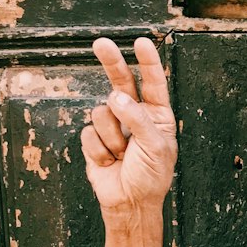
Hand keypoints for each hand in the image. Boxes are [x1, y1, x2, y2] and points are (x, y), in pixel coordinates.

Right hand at [80, 37, 176, 211]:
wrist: (130, 204)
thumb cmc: (150, 176)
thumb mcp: (155, 147)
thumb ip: (137, 119)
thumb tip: (115, 96)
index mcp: (157, 115)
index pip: (152, 83)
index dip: (147, 62)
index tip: (141, 42)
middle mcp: (134, 116)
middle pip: (120, 82)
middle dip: (111, 62)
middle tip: (101, 44)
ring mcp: (113, 126)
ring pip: (102, 113)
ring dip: (111, 137)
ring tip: (122, 154)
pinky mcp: (95, 139)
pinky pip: (89, 133)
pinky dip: (99, 149)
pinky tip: (110, 161)